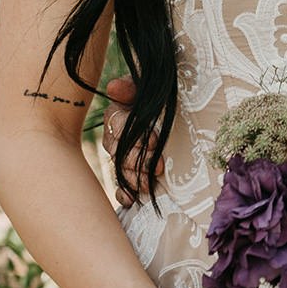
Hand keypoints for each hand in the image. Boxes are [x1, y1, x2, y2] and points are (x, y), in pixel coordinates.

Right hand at [102, 73, 152, 202]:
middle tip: (156, 167)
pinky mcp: (129, 172)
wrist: (172, 112)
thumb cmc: (157, 97)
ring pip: (120, 169)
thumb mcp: (147, 87)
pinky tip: (130, 200)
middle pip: (118, 151)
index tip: (155, 142)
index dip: (133, 135)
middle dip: (137, 161)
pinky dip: (124, 193)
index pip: (117, 125)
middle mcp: (115, 137)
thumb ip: (131, 87)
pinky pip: (120, 185)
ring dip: (133, 178)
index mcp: (117, 115)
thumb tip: (114, 87)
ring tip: (149, 184)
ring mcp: (121, 156)